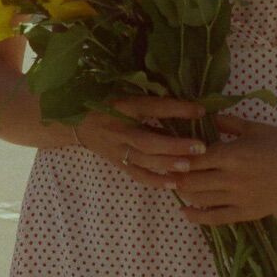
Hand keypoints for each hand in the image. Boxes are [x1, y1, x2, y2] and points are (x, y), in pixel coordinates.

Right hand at [76, 95, 206, 184]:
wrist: (75, 122)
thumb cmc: (104, 102)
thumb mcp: (124, 92)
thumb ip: (148, 98)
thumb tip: (182, 101)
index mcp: (123, 106)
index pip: (152, 107)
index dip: (176, 109)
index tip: (201, 110)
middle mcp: (119, 129)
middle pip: (148, 140)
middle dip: (175, 145)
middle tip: (200, 147)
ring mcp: (117, 149)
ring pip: (144, 160)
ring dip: (168, 164)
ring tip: (190, 166)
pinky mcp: (117, 163)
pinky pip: (138, 175)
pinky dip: (156, 181)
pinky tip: (175, 184)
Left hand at [172, 114, 276, 226]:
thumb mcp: (255, 127)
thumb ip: (226, 123)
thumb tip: (203, 116)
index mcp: (233, 153)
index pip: (193, 157)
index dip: (176, 156)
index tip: (165, 152)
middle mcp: (232, 178)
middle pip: (191, 180)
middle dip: (175, 175)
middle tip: (165, 169)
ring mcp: (240, 198)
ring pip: (200, 199)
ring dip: (183, 193)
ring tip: (174, 185)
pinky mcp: (249, 213)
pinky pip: (217, 218)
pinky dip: (198, 216)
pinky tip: (186, 212)